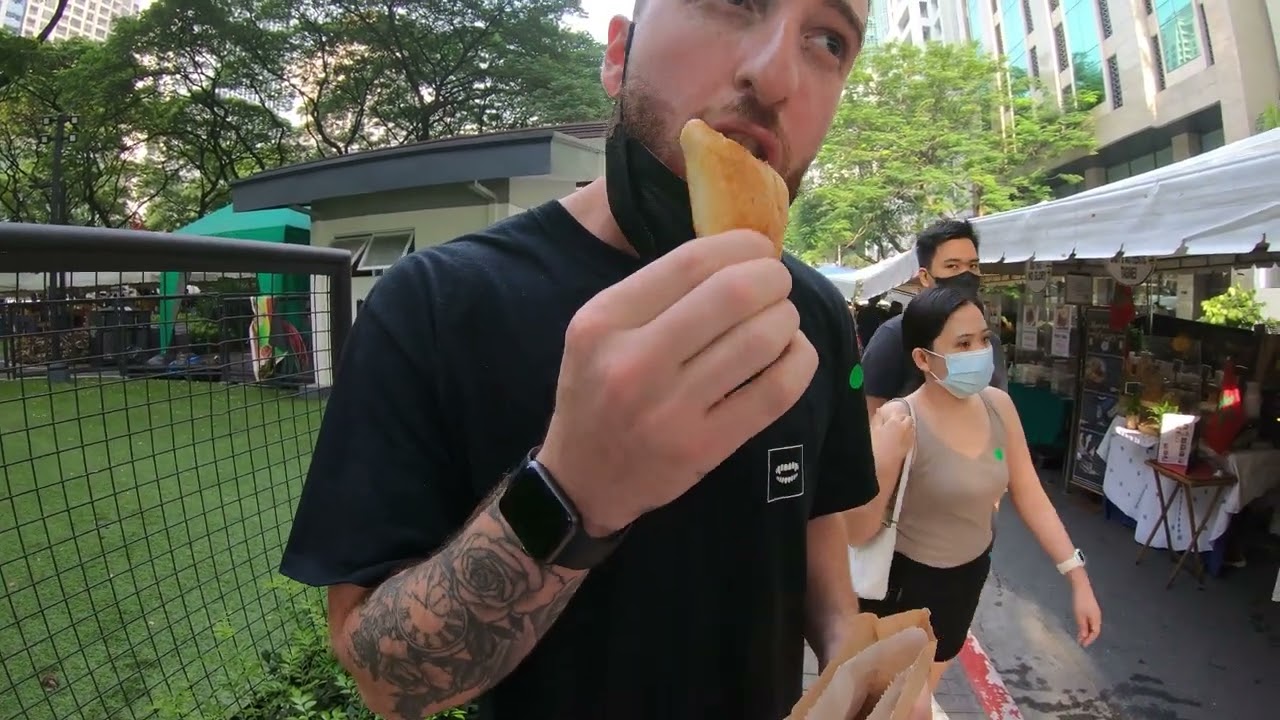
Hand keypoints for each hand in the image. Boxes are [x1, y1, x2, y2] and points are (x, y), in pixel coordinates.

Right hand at [538, 230, 817, 535]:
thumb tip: (737, 254)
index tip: (759, 249)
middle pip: (733, 294)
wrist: (582, 479)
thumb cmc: (597, 392)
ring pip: (761, 340)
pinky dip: (798, 362)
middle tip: (777, 284)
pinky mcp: (703, 446)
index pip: (690, 262)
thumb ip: (655, 293)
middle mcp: (634, 362)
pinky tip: (793, 353)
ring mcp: (670, 408)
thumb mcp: (600, 330)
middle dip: (772, 279)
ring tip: (782, 320)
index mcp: (605, 321)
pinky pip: (775, 391)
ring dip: (787, 319)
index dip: (741, 245)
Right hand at [870, 404, 913, 462]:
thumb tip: (879, 410)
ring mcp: (909, 436)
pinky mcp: (911, 444)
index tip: (890, 417)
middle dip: (903, 419)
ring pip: (912, 426)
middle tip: (896, 422)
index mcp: (894, 421)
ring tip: (900, 429)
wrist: (884, 462)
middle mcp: (905, 427)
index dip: (894, 414)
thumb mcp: (874, 429)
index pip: (897, 413)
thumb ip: (877, 418)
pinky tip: (904, 437)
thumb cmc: (877, 445)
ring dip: (908, 426)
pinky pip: (913, 435)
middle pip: (908, 418)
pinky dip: (910, 434)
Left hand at [1071, 579, 1101, 646]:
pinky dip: (1086, 625)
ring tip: (1080, 636)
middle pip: (1094, 630)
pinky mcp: (1091, 608)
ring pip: (1092, 625)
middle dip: (1088, 637)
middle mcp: (1097, 617)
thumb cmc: (1080, 602)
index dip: (1089, 640)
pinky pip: (1090, 620)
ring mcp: (1095, 612)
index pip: (1095, 633)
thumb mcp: (1079, 616)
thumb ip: (1082, 627)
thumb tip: (1084, 637)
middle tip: (1080, 642)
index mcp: (1096, 619)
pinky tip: (1081, 626)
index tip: (1083, 645)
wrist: (1081, 587)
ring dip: (1087, 631)